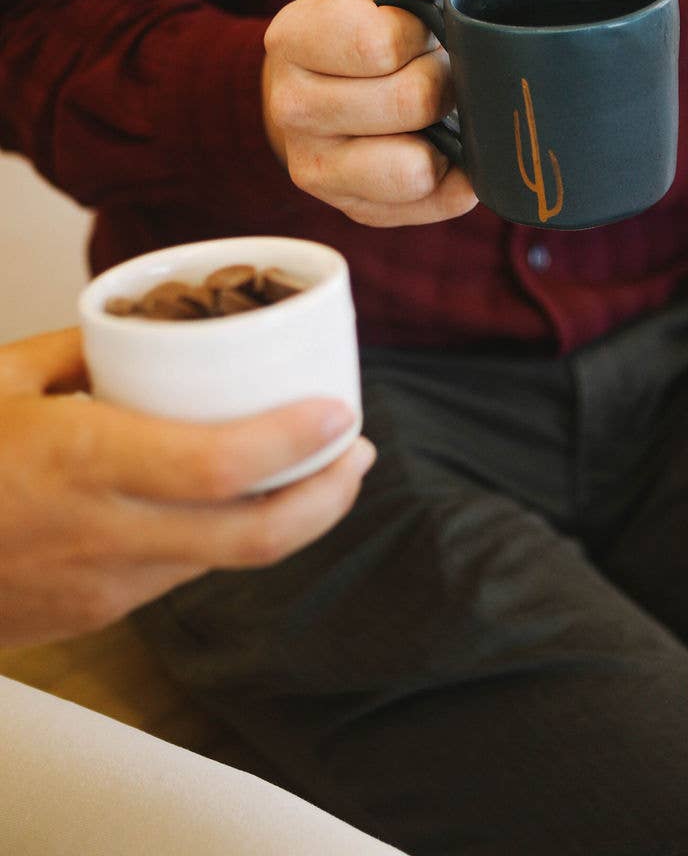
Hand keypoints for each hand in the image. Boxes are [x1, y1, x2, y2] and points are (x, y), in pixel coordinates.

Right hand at [0, 328, 375, 646]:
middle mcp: (105, 534)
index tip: (343, 412)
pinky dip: (224, 536)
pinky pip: (181, 572)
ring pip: (226, 558)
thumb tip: (144, 325)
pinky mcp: (96, 613)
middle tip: (357, 450)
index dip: (298, 445)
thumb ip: (79, 349)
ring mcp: (103, 586)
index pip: (221, 469)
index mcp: (83, 462)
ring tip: (313, 466)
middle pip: (254, 536)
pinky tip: (230, 499)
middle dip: (328, 496)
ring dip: (286, 518)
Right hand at [262, 0, 477, 225]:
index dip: (421, 35)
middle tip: (440, 74)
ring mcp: (316, 168)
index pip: (379, 43)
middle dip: (443, 82)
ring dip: (446, 136)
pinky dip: (455, 181)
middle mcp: (291, 107)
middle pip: (410, 101)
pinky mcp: (353, 210)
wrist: (329, 95)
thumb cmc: (370, 32)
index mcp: (294, 38)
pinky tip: (446, 153)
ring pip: (414, 168)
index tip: (420, 32)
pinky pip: (430, 205)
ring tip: (437, 116)